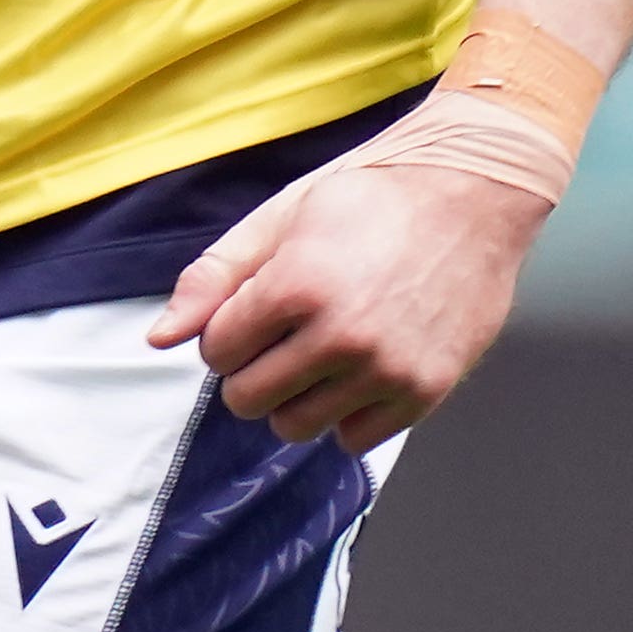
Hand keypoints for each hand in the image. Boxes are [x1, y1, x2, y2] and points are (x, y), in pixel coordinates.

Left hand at [140, 0, 632, 453]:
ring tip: (321, 352)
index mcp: (296, 284)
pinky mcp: (425, 391)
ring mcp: (387, 369)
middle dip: (252, 370)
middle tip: (285, 334)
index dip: (227, 332)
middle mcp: (342, 334)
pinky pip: (353, 439)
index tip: (256, 310)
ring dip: (295, 397)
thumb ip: (215, 277)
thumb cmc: (371, 197)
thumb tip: (159, 338)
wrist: (473, 192)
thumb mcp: (282, 217)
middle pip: (248, 400)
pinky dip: (346, 413)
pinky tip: (360, 368)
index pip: (215, 353)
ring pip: (296, 427)